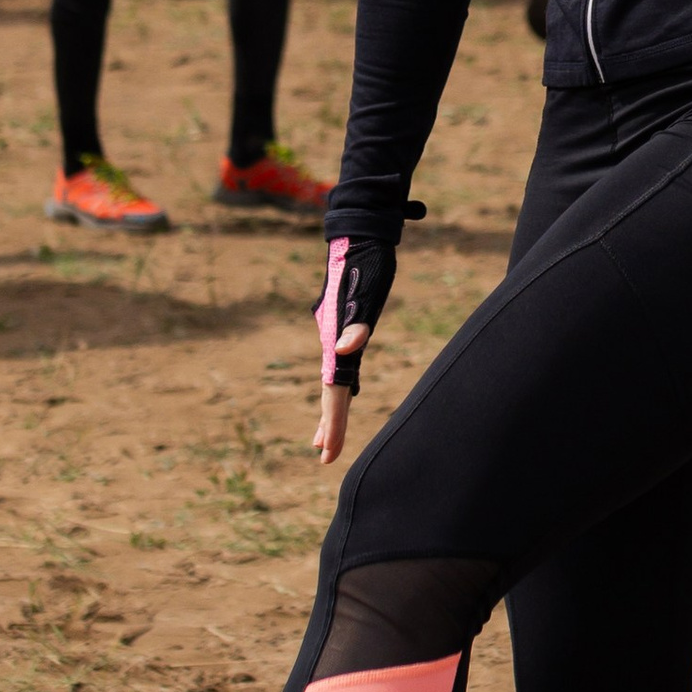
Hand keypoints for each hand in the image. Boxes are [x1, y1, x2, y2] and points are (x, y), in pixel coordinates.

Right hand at [312, 231, 400, 463]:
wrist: (358, 233)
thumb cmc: (368, 261)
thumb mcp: (367, 290)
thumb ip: (357, 321)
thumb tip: (347, 348)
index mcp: (336, 338)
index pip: (333, 389)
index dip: (332, 421)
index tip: (328, 452)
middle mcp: (332, 338)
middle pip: (329, 389)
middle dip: (329, 424)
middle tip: (324, 457)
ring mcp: (335, 332)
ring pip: (332, 378)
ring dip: (330, 409)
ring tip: (323, 438)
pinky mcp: (342, 324)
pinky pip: (341, 364)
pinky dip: (340, 384)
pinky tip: (345, 393)